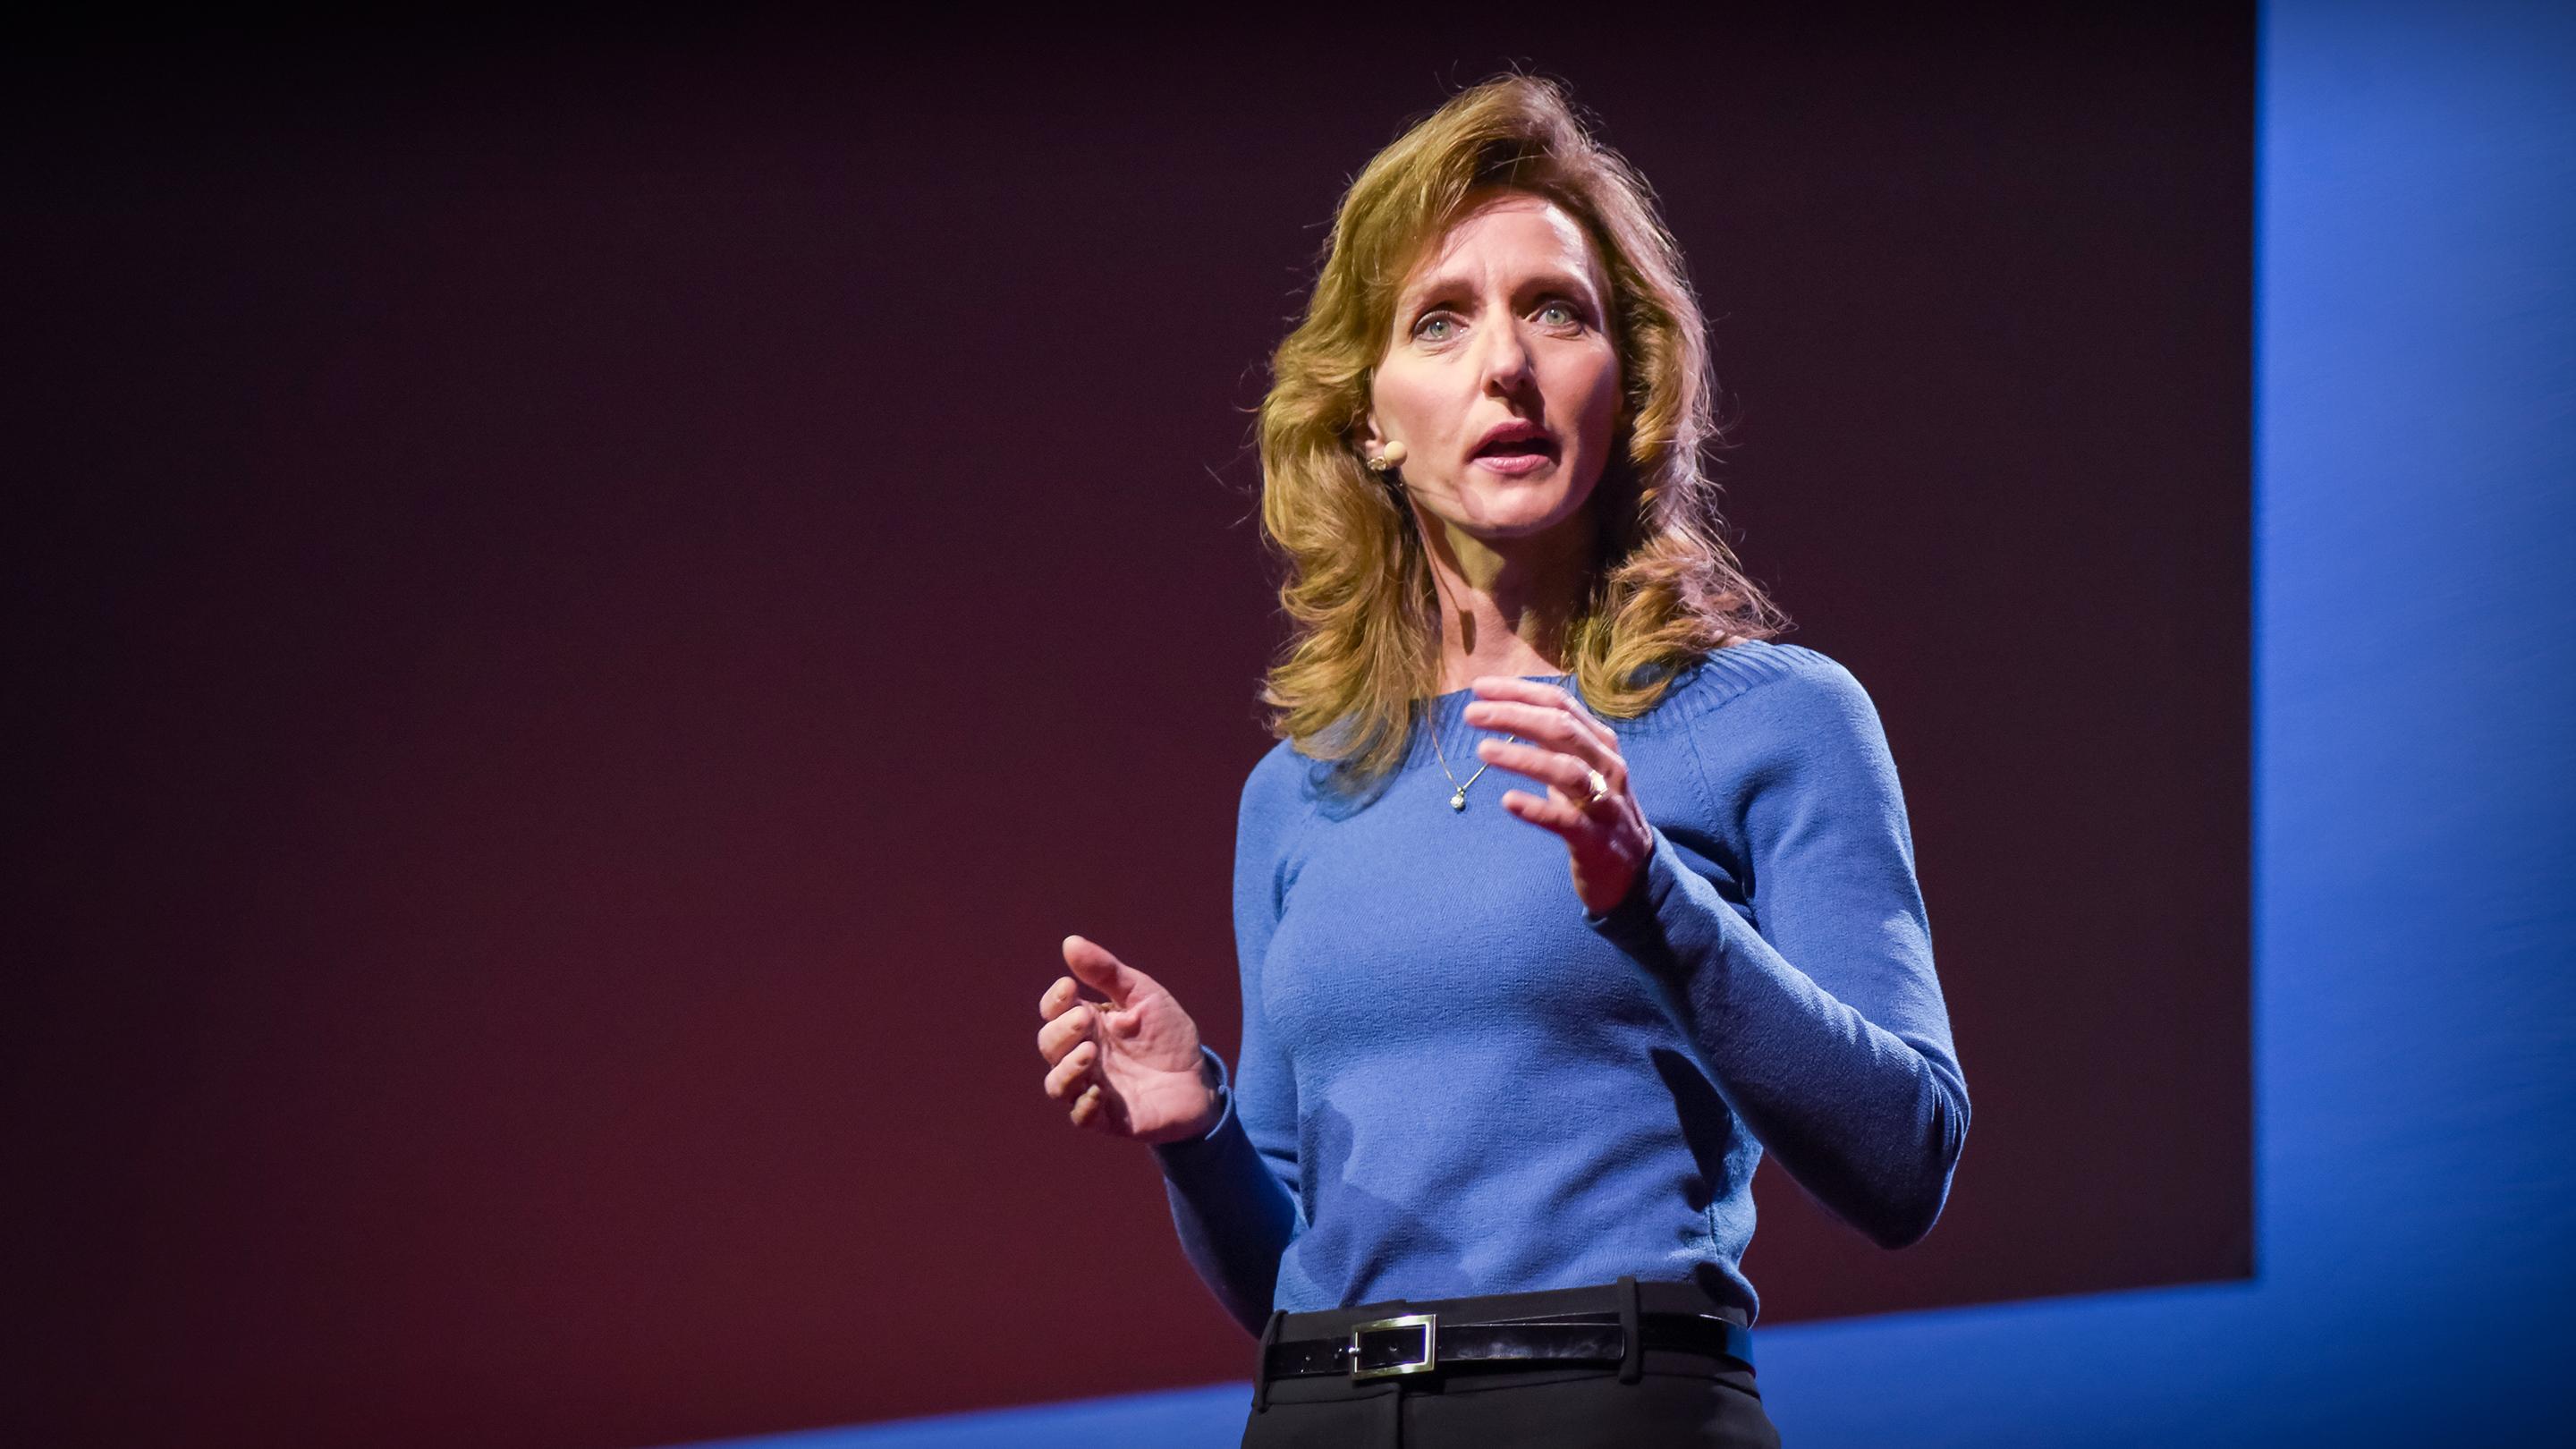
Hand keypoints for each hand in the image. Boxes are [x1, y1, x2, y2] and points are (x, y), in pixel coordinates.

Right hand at [1036, 935, 1220, 1143]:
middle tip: (1085, 1022)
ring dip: (1066, 1069)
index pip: (1053, 1012)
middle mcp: (1083, 1056)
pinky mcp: (1108, 1118)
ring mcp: (1092, 1087)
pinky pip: (1081, 1117)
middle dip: (1061, 1032)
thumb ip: (1108, 972)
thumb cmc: (1168, 1036)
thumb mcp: (1144, 996)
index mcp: (1088, 1024)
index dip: (1054, 1001)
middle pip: (1049, 1046)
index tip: (1070, 987)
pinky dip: (1084, 1105)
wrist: (1201, 1080)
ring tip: (1089, 1054)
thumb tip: (1069, 942)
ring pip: (1057, 1084)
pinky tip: (1099, 1091)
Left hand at [1463, 676, 1653, 916]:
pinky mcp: (1595, 840)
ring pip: (1565, 770)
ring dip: (1522, 756)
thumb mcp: (1581, 768)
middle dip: (1514, 716)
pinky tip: (1508, 801)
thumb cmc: (1596, 811)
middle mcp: (1607, 765)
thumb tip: (1509, 708)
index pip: (1560, 704)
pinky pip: (1565, 821)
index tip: (1480, 688)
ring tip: (1483, 750)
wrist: (1633, 870)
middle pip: (1561, 729)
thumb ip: (1555, 740)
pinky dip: (1537, 809)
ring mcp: (1604, 803)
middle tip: (1472, 713)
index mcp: (1600, 742)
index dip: (1519, 692)